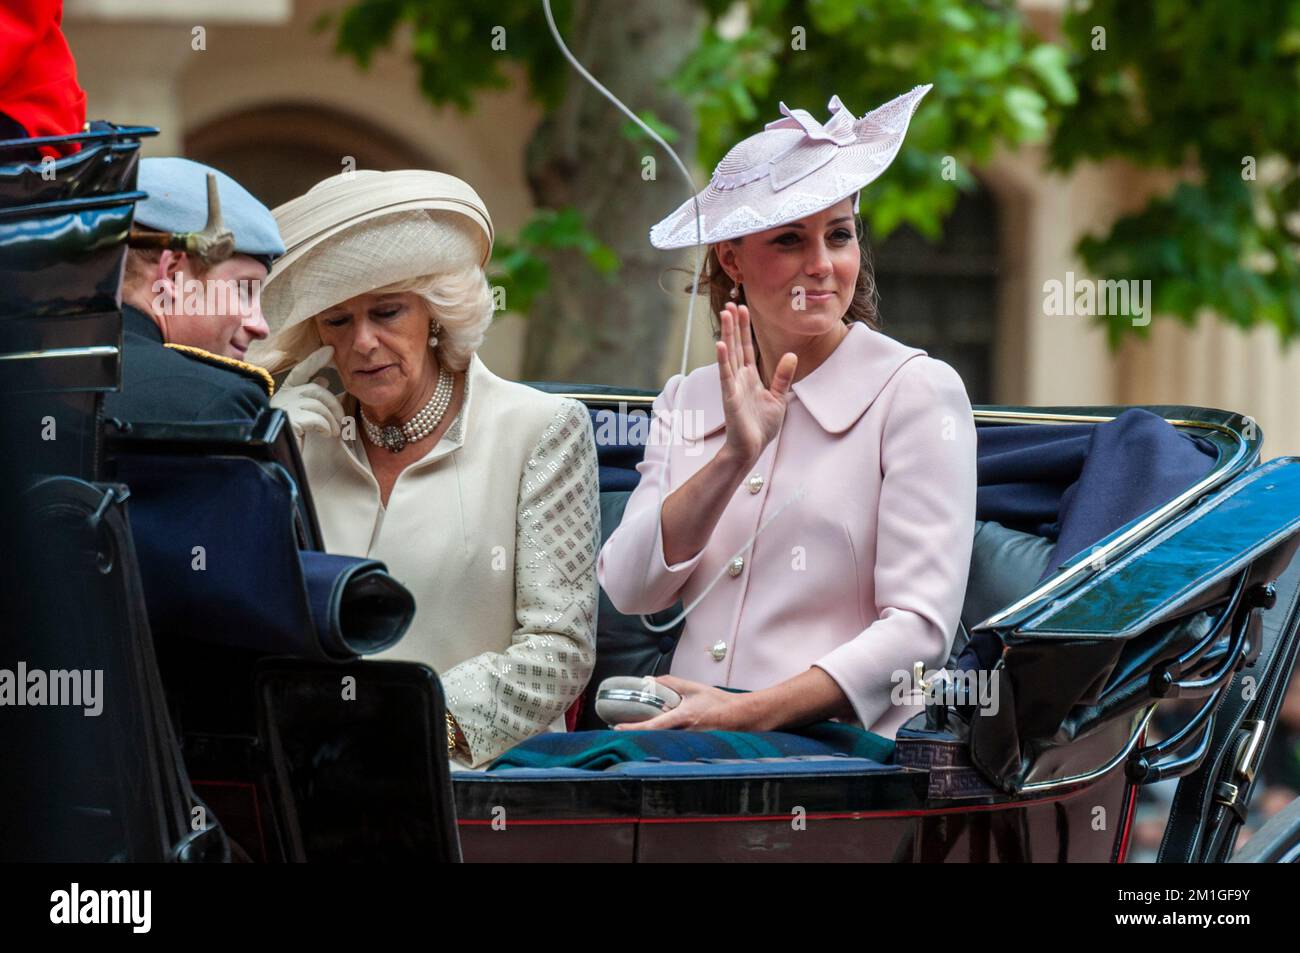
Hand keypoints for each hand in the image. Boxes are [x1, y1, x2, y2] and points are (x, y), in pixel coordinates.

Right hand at [270, 345, 344, 442]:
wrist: (275, 459)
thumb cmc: (291, 440)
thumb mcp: (302, 416)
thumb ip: (310, 398)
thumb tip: (323, 381)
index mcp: (283, 395)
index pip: (300, 371)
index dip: (314, 360)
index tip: (330, 350)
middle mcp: (281, 398)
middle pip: (315, 390)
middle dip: (334, 404)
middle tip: (342, 421)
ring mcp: (283, 408)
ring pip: (318, 404)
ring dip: (331, 419)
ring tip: (333, 432)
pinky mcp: (288, 421)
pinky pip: (317, 418)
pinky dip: (325, 426)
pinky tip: (324, 434)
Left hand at [613, 675, 755, 731]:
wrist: (740, 716)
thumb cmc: (718, 702)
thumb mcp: (694, 688)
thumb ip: (672, 683)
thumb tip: (651, 681)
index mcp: (683, 717)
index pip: (652, 726)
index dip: (633, 728)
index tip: (616, 727)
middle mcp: (684, 732)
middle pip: (654, 737)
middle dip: (636, 734)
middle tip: (619, 728)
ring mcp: (689, 740)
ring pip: (663, 740)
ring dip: (648, 736)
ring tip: (633, 729)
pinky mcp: (693, 743)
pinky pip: (673, 741)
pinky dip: (662, 737)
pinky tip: (657, 731)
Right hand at [716, 303, 796, 466]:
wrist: (751, 448)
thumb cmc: (762, 426)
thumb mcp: (778, 397)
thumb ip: (783, 376)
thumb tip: (792, 355)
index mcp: (750, 377)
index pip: (746, 347)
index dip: (744, 328)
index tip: (742, 309)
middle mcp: (739, 378)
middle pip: (736, 345)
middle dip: (733, 324)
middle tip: (730, 303)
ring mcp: (733, 386)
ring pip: (729, 354)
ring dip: (727, 334)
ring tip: (724, 314)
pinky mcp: (730, 397)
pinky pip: (725, 375)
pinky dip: (723, 360)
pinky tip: (720, 344)